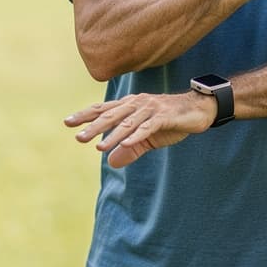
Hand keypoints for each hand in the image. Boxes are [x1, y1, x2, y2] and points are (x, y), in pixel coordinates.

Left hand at [64, 91, 214, 167]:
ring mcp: (151, 109)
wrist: (199, 109)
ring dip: (113, 135)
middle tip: (78, 138)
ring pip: (128, 122)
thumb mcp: (148, 138)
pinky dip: (137, 135)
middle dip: (94, 127)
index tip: (67, 123)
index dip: (86, 115)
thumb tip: (111, 163)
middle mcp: (138, 104)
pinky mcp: (165, 117)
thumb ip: (130, 149)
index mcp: (131, 106)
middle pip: (111, 115)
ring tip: (99, 147)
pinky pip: (148, 127)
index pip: (104, 109)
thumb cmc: (171, 121)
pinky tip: (126, 144)